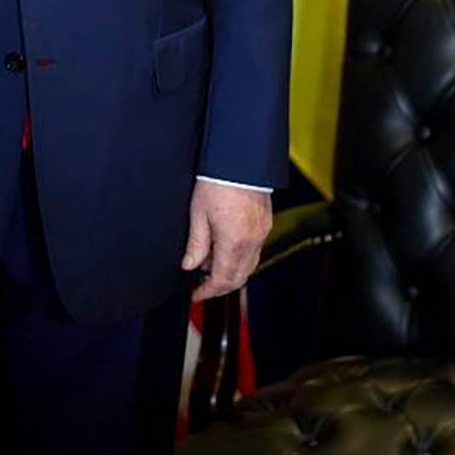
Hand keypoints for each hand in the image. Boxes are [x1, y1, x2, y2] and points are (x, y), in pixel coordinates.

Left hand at [183, 181, 271, 301]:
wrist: (239, 160)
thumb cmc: (217, 182)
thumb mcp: (198, 214)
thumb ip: (196, 244)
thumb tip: (189, 265)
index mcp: (234, 242)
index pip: (222, 279)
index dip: (207, 291)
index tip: (196, 294)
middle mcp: (252, 241)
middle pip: (239, 278)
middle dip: (219, 285)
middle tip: (200, 284)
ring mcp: (261, 233)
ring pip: (248, 265)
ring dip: (230, 271)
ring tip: (208, 263)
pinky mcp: (265, 224)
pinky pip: (254, 250)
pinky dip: (239, 256)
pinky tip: (223, 247)